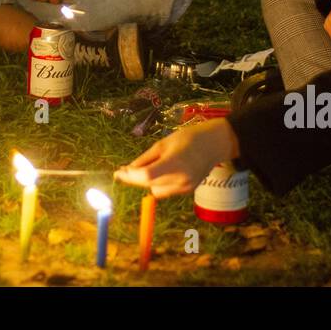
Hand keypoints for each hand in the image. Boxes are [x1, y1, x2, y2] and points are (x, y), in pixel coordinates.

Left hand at [115, 119, 240, 198]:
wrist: (213, 144)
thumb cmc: (188, 138)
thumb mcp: (163, 143)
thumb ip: (145, 159)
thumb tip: (128, 170)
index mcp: (174, 163)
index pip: (146, 176)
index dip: (129, 176)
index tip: (117, 173)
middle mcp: (180, 179)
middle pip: (148, 184)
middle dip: (135, 178)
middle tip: (125, 170)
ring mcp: (185, 188)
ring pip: (155, 190)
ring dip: (148, 181)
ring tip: (153, 166)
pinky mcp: (187, 191)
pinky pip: (165, 191)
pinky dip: (159, 183)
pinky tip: (164, 171)